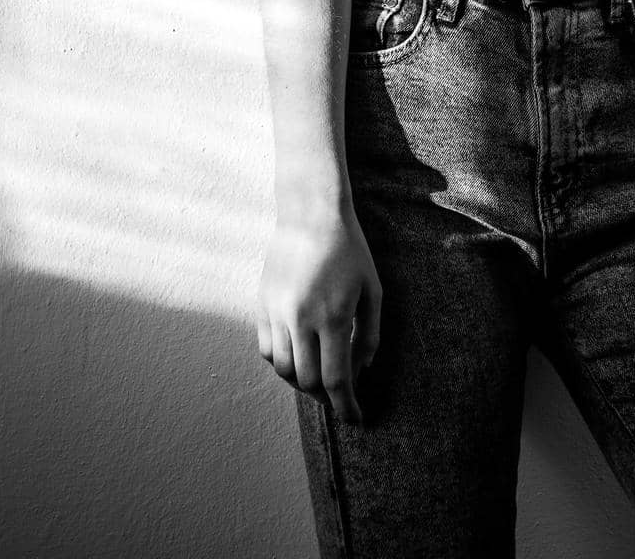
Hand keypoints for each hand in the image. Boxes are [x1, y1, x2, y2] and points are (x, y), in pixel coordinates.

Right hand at [256, 202, 381, 422]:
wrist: (310, 215)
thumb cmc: (349, 251)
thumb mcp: (373, 290)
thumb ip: (370, 334)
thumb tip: (362, 370)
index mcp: (334, 317)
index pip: (336, 380)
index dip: (346, 406)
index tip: (355, 419)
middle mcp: (302, 319)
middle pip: (308, 382)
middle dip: (326, 396)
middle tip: (339, 393)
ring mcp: (277, 312)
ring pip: (284, 370)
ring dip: (302, 381)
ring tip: (317, 374)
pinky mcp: (261, 305)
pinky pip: (267, 349)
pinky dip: (282, 362)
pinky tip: (298, 354)